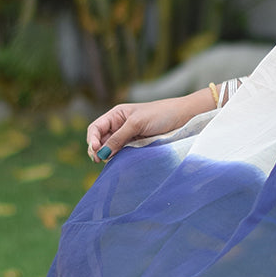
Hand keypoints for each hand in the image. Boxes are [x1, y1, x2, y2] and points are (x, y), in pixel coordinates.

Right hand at [86, 95, 201, 161]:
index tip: (95, 151)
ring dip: (108, 155)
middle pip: (100, 140)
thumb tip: (101, 153)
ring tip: (111, 160)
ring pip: (111, 149)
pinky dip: (119, 158)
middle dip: (97, 150)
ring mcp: (128, 137)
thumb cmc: (161, 114)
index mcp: (116, 115)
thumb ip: (118, 138)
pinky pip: (123, 154)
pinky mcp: (138, 146)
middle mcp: (120, 125)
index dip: (92, 140)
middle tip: (100, 160)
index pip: (96, 128)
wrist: (183, 117)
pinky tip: (120, 162)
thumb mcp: (136, 124)